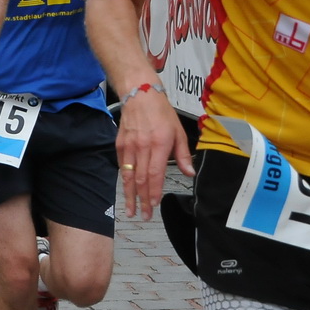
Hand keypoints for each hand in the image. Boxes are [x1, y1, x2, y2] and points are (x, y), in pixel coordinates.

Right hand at [115, 88, 192, 220]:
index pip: (155, 174)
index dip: (154, 192)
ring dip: (130, 195)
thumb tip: (189, 173)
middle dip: (142, 200)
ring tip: (131, 210)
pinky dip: (124, 180)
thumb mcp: (178, 131)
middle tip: (144, 215)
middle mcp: (142, 147)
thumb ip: (183, 155)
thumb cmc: (161, 112)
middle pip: (140, 179)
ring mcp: (129, 146)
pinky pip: (122, 166)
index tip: (154, 206)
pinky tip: (127, 190)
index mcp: (159, 144)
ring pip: (128, 176)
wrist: (140, 94)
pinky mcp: (120, 144)